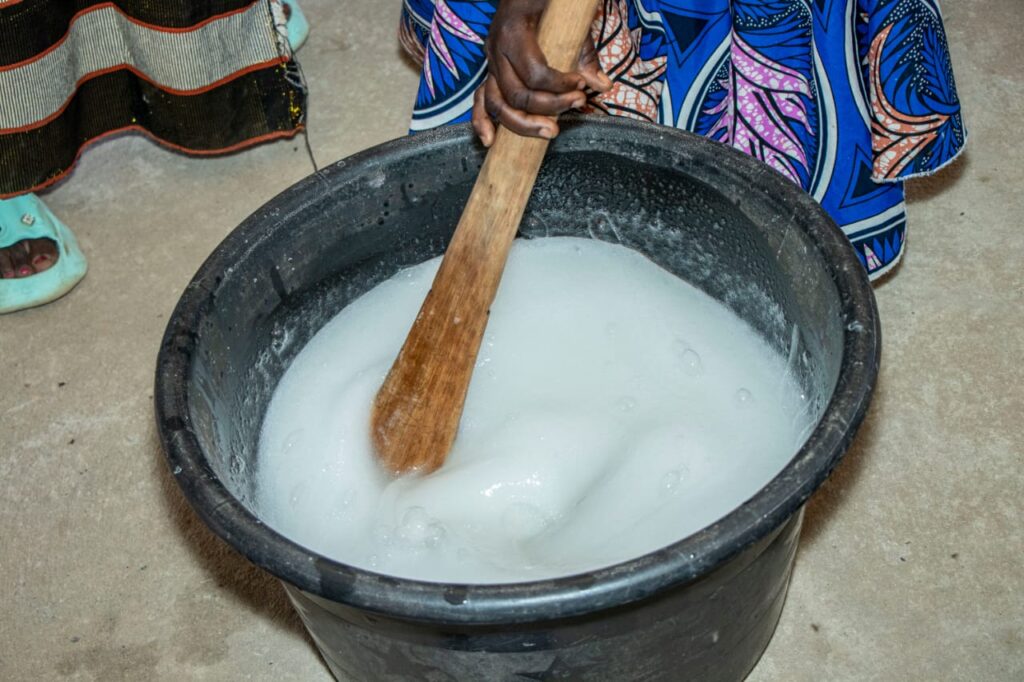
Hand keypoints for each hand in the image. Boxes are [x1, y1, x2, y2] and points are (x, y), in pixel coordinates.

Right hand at [472, 0, 611, 145]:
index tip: (582, 85)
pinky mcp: (490, 72)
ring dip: (522, 124)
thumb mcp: (570, 17)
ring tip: (550, 132)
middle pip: (516, 94)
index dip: (560, 87)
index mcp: (513, 32)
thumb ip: (585, 52)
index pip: (534, 73)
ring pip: (496, 104)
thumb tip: (601, 86)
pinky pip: (480, 101)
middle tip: (577, 104)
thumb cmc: (549, 1)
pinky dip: (482, 122)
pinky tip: (489, 141)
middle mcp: (496, 49)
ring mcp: (490, 63)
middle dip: (548, 108)